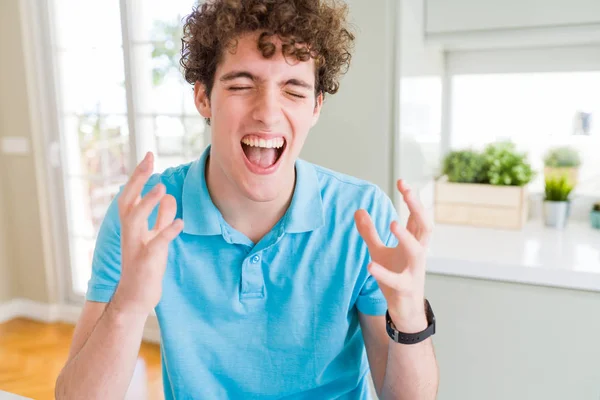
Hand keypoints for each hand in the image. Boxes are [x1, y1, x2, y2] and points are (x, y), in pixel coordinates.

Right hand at [111, 152, 183, 315]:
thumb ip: (161, 217)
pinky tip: (180, 222)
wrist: (137, 297)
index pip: (131, 195)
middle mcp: (129, 233)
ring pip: (135, 219)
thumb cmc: (146, 267)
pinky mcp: (146, 261)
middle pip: (126, 200)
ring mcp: (135, 247)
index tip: (149, 155)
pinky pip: (156, 243)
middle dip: (137, 179)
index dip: (139, 175)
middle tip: (149, 159)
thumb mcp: (155, 237)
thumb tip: (169, 197)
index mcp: (132, 226)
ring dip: (147, 202)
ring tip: (162, 187)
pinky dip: (167, 231)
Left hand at [355, 180, 431, 332]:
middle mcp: (418, 254)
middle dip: (417, 208)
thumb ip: (369, 232)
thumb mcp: (378, 252)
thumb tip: (359, 210)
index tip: (402, 181)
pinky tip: (370, 265)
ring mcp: (414, 272)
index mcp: (413, 243)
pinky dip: (384, 273)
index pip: (416, 216)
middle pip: (425, 226)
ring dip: (406, 237)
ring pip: (418, 251)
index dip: (411, 198)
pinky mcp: (406, 289)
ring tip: (393, 224)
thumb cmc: (395, 278)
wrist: (405, 311)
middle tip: (407, 191)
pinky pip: (397, 281)